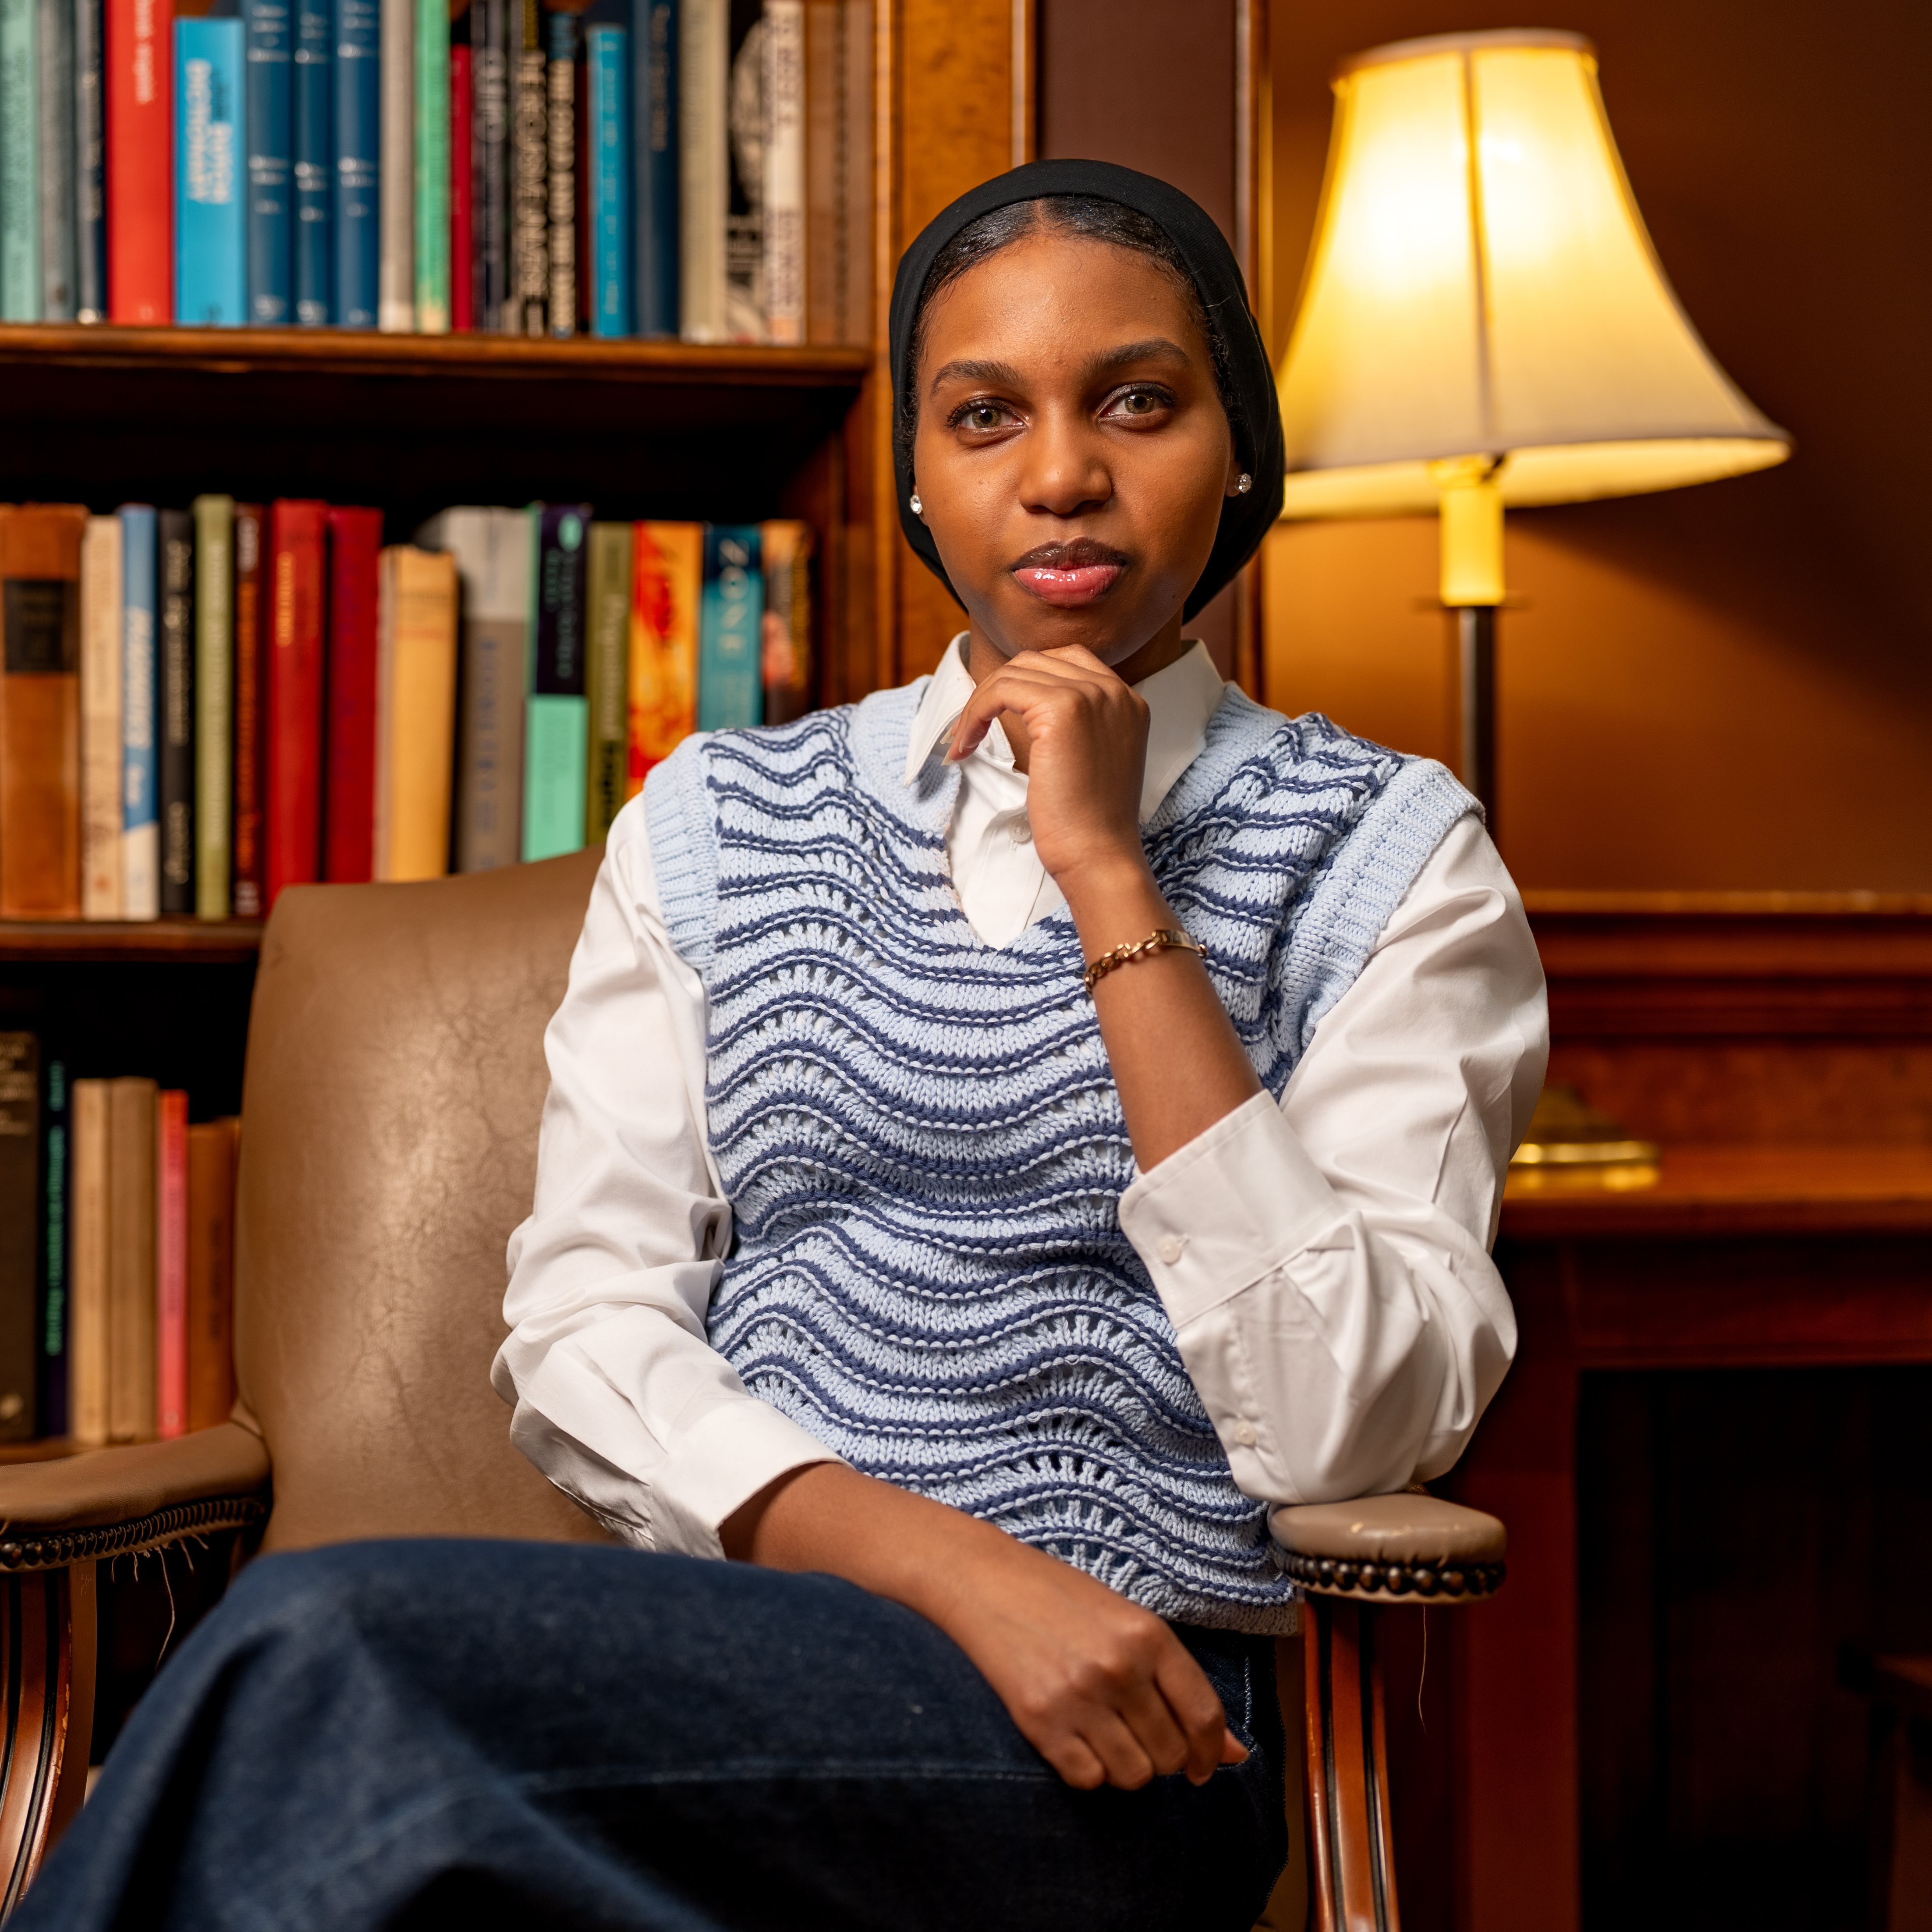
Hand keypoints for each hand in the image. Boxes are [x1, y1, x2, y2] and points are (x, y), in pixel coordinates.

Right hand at [931, 1522, 1249, 1790]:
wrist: (986, 1582)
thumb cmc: (1062, 1599)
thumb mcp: (1128, 1622)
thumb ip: (1179, 1682)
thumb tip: (1234, 1754)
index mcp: (1149, 1636)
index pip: (1203, 1715)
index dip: (1210, 1751)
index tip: (1203, 1766)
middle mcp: (1119, 1668)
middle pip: (1170, 1753)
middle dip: (1163, 1758)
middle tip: (1139, 1736)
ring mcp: (1079, 1696)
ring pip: (1132, 1774)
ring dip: (1126, 1766)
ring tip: (1106, 1734)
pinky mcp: (1040, 1721)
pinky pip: (1087, 1778)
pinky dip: (1088, 1769)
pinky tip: (1076, 1737)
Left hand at [947, 646, 1149, 891]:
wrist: (1099, 856)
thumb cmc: (1090, 824)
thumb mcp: (1091, 760)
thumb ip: (1075, 727)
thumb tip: (1025, 708)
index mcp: (1127, 700)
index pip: (1067, 662)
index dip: (1024, 682)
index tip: (997, 716)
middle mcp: (1114, 690)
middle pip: (1038, 660)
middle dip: (998, 689)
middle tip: (972, 729)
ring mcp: (1091, 695)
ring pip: (1016, 671)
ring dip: (979, 703)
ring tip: (965, 741)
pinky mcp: (1063, 709)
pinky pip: (1002, 689)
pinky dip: (975, 712)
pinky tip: (966, 744)